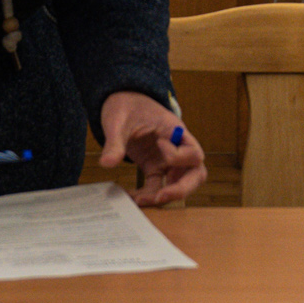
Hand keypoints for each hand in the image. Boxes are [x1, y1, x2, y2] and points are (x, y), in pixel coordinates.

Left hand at [100, 91, 205, 205]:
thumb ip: (115, 142)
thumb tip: (108, 164)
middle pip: (195, 173)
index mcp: (175, 131)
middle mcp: (177, 148)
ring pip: (180, 183)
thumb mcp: (118, 121)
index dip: (178, 156)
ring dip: (166, 195)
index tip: (159, 145)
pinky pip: (158, 186)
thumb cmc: (126, 106)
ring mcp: (166, 159)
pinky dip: (148, 195)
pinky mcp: (154, 167)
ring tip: (143, 201)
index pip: (192, 152)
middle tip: (161, 196)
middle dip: (182, 189)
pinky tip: (132, 198)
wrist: (122, 101)